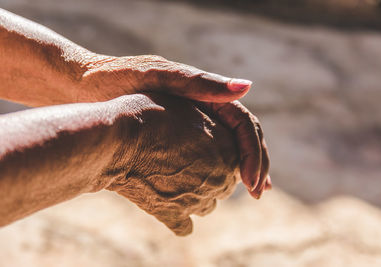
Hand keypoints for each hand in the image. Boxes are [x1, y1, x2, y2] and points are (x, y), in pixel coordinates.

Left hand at [82, 55, 270, 197]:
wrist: (85, 89)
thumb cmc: (118, 79)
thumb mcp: (158, 77)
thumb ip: (200, 84)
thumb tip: (248, 87)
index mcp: (206, 94)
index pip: (243, 123)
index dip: (253, 151)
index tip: (251, 180)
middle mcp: (205, 109)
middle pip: (242, 137)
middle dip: (255, 163)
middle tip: (259, 192)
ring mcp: (192, 124)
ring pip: (229, 147)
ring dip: (244, 169)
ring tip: (255, 192)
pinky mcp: (177, 138)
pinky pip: (207, 155)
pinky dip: (220, 171)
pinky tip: (223, 188)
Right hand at [104, 93, 239, 235]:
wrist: (119, 139)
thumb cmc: (153, 114)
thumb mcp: (191, 108)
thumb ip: (214, 124)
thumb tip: (221, 132)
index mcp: (229, 151)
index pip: (239, 159)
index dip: (223, 152)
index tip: (208, 147)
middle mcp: (220, 179)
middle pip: (226, 183)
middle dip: (214, 174)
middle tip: (191, 160)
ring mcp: (197, 200)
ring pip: (208, 205)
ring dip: (200, 195)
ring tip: (179, 180)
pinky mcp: (172, 215)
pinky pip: (185, 227)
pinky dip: (182, 219)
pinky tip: (172, 208)